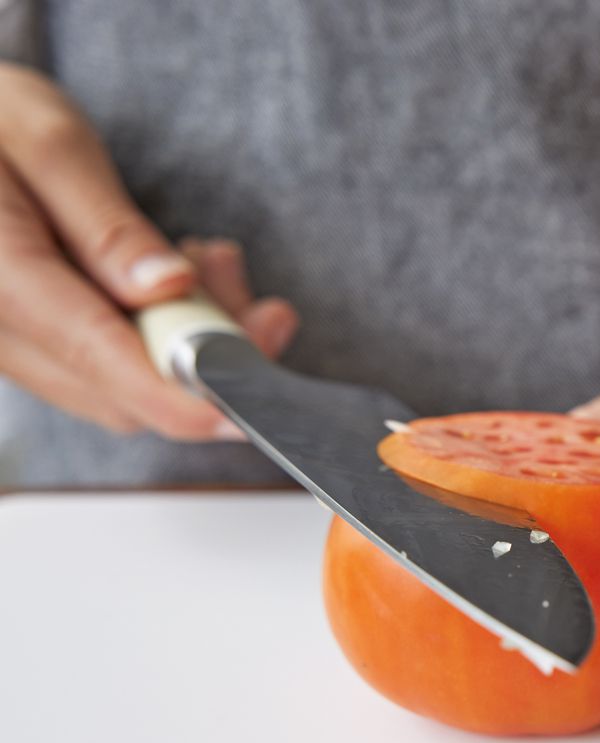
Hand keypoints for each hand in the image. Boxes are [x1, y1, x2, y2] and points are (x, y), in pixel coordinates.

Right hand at [0, 63, 296, 438]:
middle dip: (206, 351)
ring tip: (210, 258)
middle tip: (234, 270)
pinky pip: (110, 367)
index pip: (96, 355)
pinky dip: (163, 335)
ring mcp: (13, 345)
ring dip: (191, 340)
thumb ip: (107, 225)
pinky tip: (178, 280)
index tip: (241, 407)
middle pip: (122, 389)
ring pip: (125, 386)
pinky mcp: (34, 344)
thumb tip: (167, 288)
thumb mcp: (49, 144)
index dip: (175, 394)